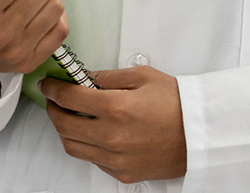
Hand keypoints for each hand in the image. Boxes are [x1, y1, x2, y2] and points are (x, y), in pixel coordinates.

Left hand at [42, 66, 187, 182]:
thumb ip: (110, 76)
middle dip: (54, 109)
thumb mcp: (144, 76)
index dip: (53, 89)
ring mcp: (115, 158)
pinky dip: (86, 145)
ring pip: (73, 147)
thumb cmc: (177, 103)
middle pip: (63, 125)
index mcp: (116, 107)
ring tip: (70, 117)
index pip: (69, 98)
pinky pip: (92, 160)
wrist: (199, 133)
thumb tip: (86, 78)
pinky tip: (94, 133)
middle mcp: (111, 136)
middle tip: (55, 100)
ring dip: (65, 130)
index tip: (49, 84)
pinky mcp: (121, 173)